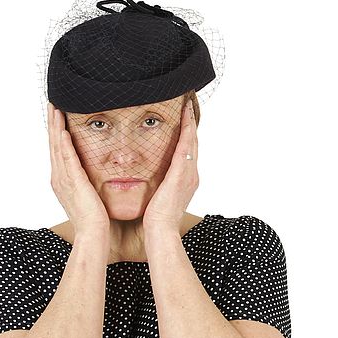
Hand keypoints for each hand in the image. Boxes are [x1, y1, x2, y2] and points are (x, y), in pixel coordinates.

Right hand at [47, 102, 109, 234]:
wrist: (94, 234)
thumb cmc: (96, 220)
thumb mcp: (92, 196)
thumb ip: (91, 183)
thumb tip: (99, 173)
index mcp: (63, 180)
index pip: (59, 150)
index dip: (57, 131)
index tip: (58, 114)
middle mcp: (59, 178)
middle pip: (53, 144)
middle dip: (52, 123)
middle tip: (52, 103)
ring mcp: (63, 179)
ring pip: (56, 146)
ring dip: (55, 126)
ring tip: (55, 107)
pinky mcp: (72, 181)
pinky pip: (66, 157)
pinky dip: (62, 141)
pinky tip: (62, 128)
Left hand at [142, 99, 198, 230]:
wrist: (159, 232)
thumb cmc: (154, 221)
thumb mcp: (156, 198)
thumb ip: (154, 186)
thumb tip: (145, 180)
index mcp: (184, 181)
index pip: (186, 153)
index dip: (186, 136)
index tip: (183, 121)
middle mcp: (191, 175)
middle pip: (193, 144)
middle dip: (191, 125)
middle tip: (189, 107)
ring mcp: (189, 173)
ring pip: (192, 141)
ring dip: (191, 122)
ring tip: (188, 106)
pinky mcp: (182, 172)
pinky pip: (187, 144)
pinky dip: (188, 128)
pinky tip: (185, 115)